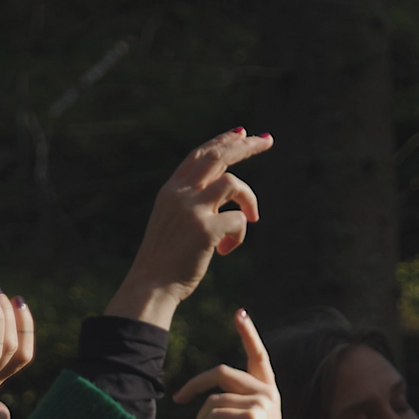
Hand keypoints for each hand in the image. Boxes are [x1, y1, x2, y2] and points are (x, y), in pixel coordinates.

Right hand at [106, 127, 273, 328]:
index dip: (222, 141)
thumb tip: (223, 189)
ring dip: (249, 200)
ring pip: (233, 183)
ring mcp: (191, 210)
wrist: (150, 286)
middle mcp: (180, 194)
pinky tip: (226, 251)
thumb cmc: (163, 261)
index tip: (243, 133)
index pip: (199, 155)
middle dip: (246, 146)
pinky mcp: (204, 230)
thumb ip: (191, 203)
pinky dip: (240, 234)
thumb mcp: (171, 223)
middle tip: (268, 140)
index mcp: (170, 191)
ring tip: (251, 218)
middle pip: (218, 156)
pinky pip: (239, 220)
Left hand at [172, 309, 283, 418]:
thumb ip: (235, 400)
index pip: (258, 356)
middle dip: (194, 385)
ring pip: (211, 400)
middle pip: (220, 372)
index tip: (239, 312)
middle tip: (178, 399)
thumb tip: (205, 390)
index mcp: (268, 391)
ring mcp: (262, 405)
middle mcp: (269, 393)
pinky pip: (211, 414)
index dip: (248, 332)